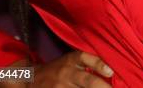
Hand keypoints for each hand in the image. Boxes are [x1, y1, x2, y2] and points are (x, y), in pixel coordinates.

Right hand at [0, 50, 114, 86]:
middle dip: (102, 87)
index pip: (85, 58)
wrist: (31, 80)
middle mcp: (66, 73)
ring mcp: (60, 87)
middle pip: (87, 80)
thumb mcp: (69, 61)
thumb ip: (86, 64)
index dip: (99, 64)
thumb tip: (110, 73)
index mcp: (70, 60)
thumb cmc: (57, 69)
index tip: (111, 72)